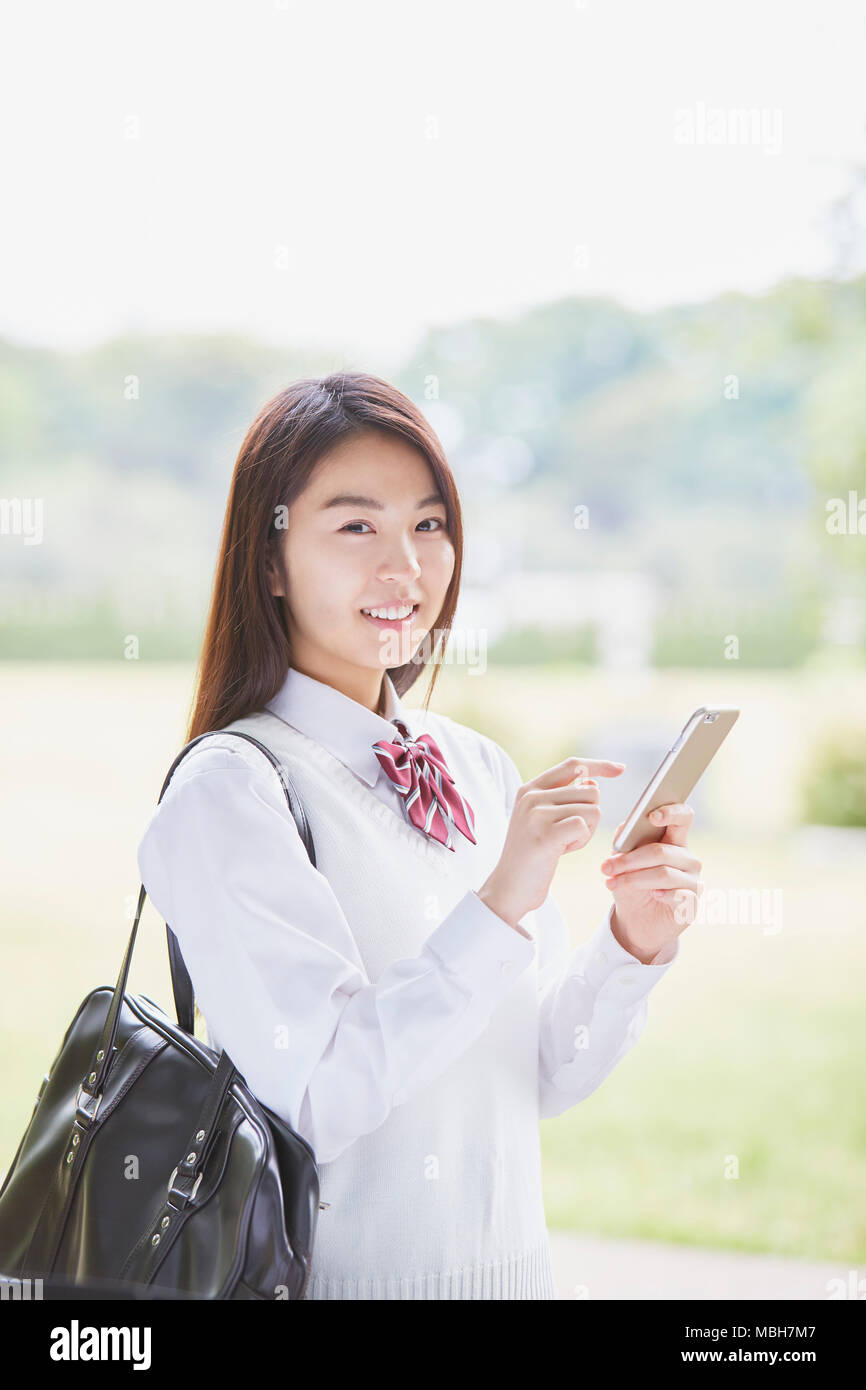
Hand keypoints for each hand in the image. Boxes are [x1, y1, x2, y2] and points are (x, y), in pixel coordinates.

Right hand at [478, 755, 625, 929]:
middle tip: (567, 835)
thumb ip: (564, 798)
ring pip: (592, 809)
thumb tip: (592, 781)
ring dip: (586, 831)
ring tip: (562, 844)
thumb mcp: (544, 820)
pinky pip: (584, 826)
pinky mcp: (545, 834)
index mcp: (530, 788)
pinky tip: (562, 851)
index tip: (620, 769)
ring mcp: (536, 814)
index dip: (599, 765)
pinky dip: (581, 841)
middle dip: (590, 816)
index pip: (573, 765)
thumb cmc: (533, 855)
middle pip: (590, 791)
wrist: (509, 888)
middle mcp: (531, 796)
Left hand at [599, 803, 703, 963]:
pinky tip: (654, 895)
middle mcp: (688, 858)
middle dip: (629, 860)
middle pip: (661, 851)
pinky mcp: (693, 903)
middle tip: (605, 867)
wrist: (635, 921)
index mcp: (674, 840)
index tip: (651, 816)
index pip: (683, 817)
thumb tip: (626, 826)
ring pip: (664, 874)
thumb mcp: (623, 861)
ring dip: (633, 879)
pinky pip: (679, 895)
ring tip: (612, 883)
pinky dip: (663, 894)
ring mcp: (693, 881)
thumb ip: (625, 841)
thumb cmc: (632, 885)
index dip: (671, 812)